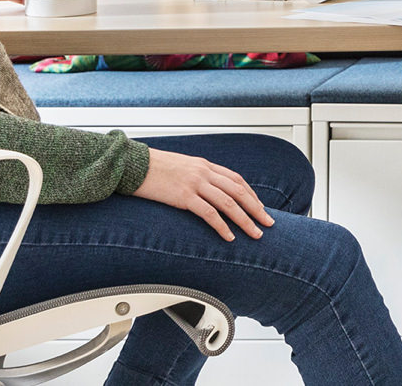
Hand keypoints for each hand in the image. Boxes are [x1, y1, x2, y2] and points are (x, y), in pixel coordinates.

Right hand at [134, 149, 275, 240]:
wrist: (133, 164)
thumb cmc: (154, 167)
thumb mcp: (181, 166)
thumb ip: (197, 176)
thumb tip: (208, 190)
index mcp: (204, 165)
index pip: (236, 180)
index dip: (251, 195)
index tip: (260, 208)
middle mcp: (204, 172)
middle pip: (239, 191)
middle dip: (256, 208)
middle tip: (269, 223)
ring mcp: (195, 183)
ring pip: (229, 203)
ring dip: (245, 220)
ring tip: (256, 234)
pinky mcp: (184, 196)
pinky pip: (209, 213)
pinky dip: (222, 226)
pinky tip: (230, 237)